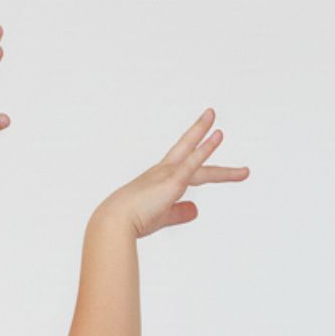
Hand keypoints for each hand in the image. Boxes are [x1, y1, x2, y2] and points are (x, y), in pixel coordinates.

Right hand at [96, 108, 249, 238]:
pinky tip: (217, 136)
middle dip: (199, 132)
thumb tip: (196, 210)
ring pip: (196, 158)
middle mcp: (163, 171)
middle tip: (210, 114)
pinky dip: (206, 149)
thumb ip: (180, 212)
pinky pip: (193, 162)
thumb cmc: (133, 220)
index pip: (183, 166)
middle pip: (187, 151)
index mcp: (159, 180)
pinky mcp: (173, 180)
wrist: (116, 221)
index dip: (196, 156)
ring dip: (209, 142)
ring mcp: (168, 174)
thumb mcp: (163, 216)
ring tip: (218, 125)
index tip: (204, 146)